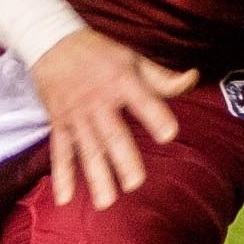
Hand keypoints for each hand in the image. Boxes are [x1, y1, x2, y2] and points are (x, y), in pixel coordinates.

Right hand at [30, 29, 198, 208]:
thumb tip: (193, 78)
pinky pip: (60, 152)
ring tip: (106, 202)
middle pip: (112, 133)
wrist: (50, 41)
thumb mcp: (132, 57)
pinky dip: (61, 175)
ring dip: (95, 176)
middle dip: (123, 159)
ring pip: (87, 149)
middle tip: (135, 184)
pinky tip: (65, 198)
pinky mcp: (59, 123)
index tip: (169, 134)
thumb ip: (162, 77)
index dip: (156, 116)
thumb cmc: (99, 52)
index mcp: (121, 81)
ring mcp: (76, 115)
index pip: (142, 100)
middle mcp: (98, 101)